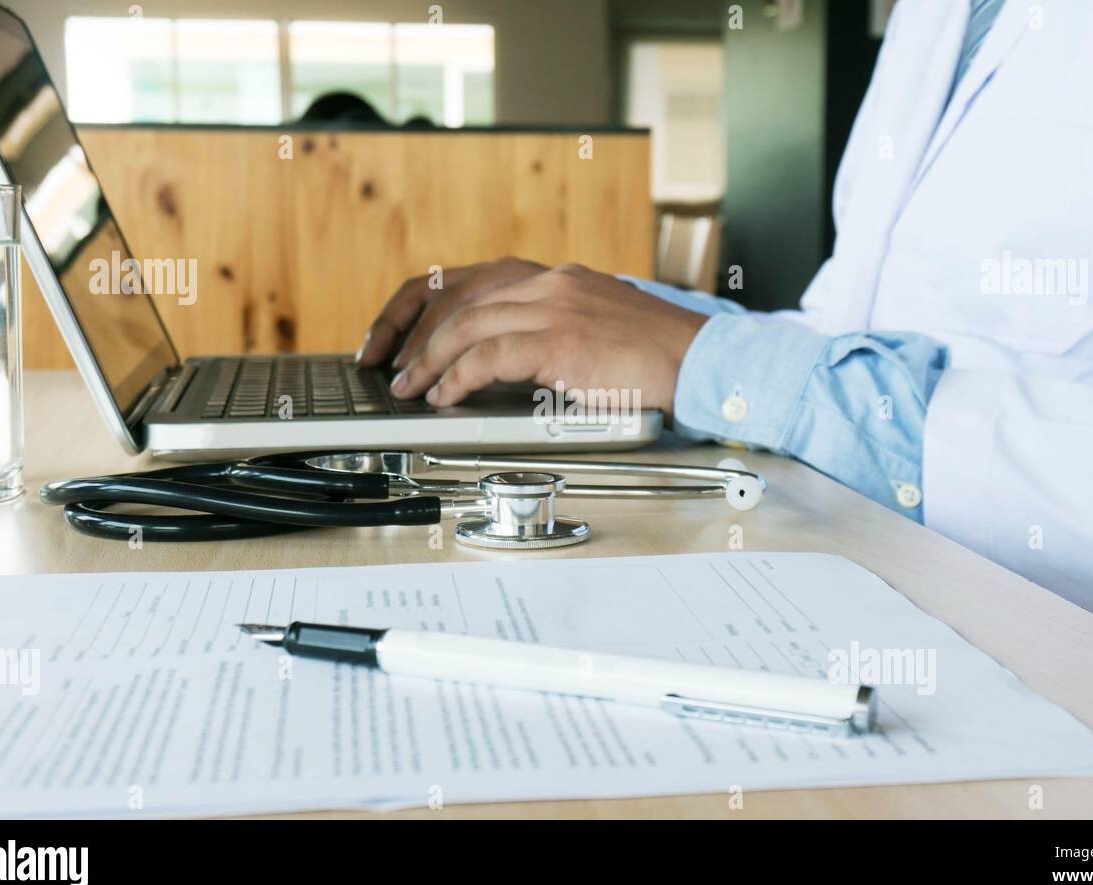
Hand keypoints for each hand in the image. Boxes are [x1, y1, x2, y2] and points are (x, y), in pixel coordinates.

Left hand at [384, 263, 708, 416]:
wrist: (705, 362)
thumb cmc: (660, 359)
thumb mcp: (598, 332)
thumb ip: (553, 334)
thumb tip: (502, 363)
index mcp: (559, 279)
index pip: (473, 279)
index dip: (426, 305)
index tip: (402, 333)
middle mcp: (552, 283)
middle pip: (458, 295)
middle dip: (411, 330)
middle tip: (387, 363)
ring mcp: (557, 308)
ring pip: (465, 325)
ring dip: (426, 359)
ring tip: (406, 387)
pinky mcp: (562, 341)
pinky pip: (488, 356)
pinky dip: (457, 377)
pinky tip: (443, 397)